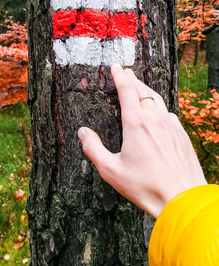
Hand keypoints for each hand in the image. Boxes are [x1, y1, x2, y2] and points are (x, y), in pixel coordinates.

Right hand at [78, 64, 206, 217]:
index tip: (115, 67)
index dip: (120, 76)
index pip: (127, 90)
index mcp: (136, 123)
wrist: (182, 198)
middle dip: (132, 80)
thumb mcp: (111, 171)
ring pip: (158, 99)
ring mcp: (171, 125)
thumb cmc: (146, 186)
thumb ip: (94, 149)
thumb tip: (82, 133)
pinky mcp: (181, 135)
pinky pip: (169, 113)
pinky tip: (158, 112)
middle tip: (125, 73)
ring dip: (146, 90)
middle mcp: (155, 119)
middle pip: (143, 90)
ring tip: (139, 87)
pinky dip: (160, 106)